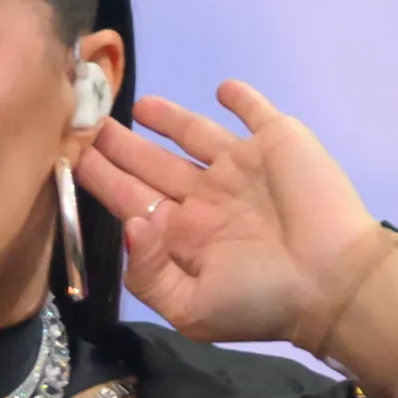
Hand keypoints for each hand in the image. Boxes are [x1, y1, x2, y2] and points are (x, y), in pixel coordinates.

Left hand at [75, 83, 378, 348]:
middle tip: (84, 120)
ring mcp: (240, 168)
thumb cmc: (261, 301)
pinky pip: (252, 112)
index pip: (131, 201)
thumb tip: (130, 226)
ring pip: (192, 135)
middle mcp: (206, 199)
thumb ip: (149, 275)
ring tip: (134, 106)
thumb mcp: (191, 310)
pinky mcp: (274, 142)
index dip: (101, 179)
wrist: (330, 282)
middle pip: (152, 165)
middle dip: (119, 146)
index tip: (68, 155)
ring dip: (165, 118)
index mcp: (185, 237)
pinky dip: (238, 98)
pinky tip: (220, 88)